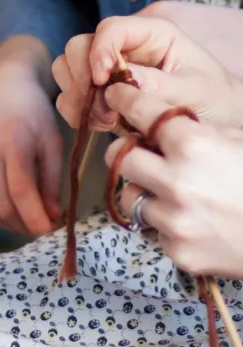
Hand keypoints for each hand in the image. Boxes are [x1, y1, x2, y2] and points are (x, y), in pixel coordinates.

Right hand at [0, 60, 61, 235]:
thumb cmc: (32, 114)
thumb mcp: (52, 142)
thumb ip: (53, 181)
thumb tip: (53, 217)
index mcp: (12, 143)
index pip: (20, 191)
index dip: (35, 218)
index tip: (50, 231)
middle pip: (2, 206)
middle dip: (25, 225)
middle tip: (43, 228)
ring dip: (10, 224)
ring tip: (29, 221)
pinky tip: (10, 210)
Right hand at [53, 15, 242, 133]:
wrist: (215, 121)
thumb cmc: (213, 100)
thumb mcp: (194, 91)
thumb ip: (159, 85)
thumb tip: (119, 83)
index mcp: (152, 34)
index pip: (110, 28)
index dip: (99, 52)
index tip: (101, 81)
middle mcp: (125, 47)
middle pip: (79, 46)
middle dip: (82, 78)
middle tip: (103, 109)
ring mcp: (108, 70)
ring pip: (67, 69)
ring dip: (78, 97)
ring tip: (106, 120)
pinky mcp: (99, 93)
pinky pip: (69, 96)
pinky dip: (77, 112)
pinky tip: (101, 124)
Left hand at [104, 84, 242, 276]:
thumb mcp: (239, 140)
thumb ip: (198, 131)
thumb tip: (159, 124)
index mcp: (194, 145)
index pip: (143, 113)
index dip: (126, 100)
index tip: (116, 95)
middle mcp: (177, 182)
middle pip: (121, 157)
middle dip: (128, 151)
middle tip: (140, 151)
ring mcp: (174, 221)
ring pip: (130, 197)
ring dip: (144, 190)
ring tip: (172, 191)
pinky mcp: (176, 251)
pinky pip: (153, 230)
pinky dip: (165, 222)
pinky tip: (192, 219)